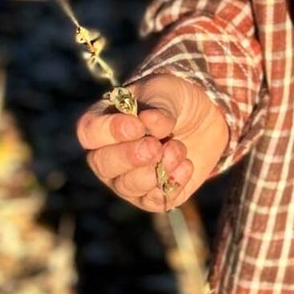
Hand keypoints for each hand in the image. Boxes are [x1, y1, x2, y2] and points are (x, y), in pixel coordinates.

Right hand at [76, 75, 228, 212]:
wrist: (203, 118)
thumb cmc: (174, 100)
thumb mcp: (167, 92)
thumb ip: (158, 107)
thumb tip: (149, 121)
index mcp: (103, 123)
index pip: (89, 132)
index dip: (109, 131)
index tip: (136, 126)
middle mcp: (108, 155)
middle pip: (102, 164)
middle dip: (130, 157)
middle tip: (155, 146)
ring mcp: (126, 179)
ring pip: (126, 186)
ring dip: (155, 170)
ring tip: (178, 148)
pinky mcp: (152, 196)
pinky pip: (153, 200)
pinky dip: (172, 184)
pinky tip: (187, 165)